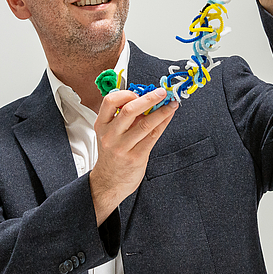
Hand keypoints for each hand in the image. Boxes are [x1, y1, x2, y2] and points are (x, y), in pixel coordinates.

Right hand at [89, 88, 177, 225]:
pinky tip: (168, 117)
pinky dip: (163, 123)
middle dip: (148, 98)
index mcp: (101, 125)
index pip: (109, 101)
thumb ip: (123, 118)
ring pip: (144, 124)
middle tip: (161, 92)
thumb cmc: (112, 156)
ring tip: (171, 104)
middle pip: (129, 110)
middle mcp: (110, 135)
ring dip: (161, 111)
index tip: (139, 91)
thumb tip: (146, 100)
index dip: (126, 93)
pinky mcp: (136, 156)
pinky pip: (153, 136)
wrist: (109, 182)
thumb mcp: (109, 134)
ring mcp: (122, 147)